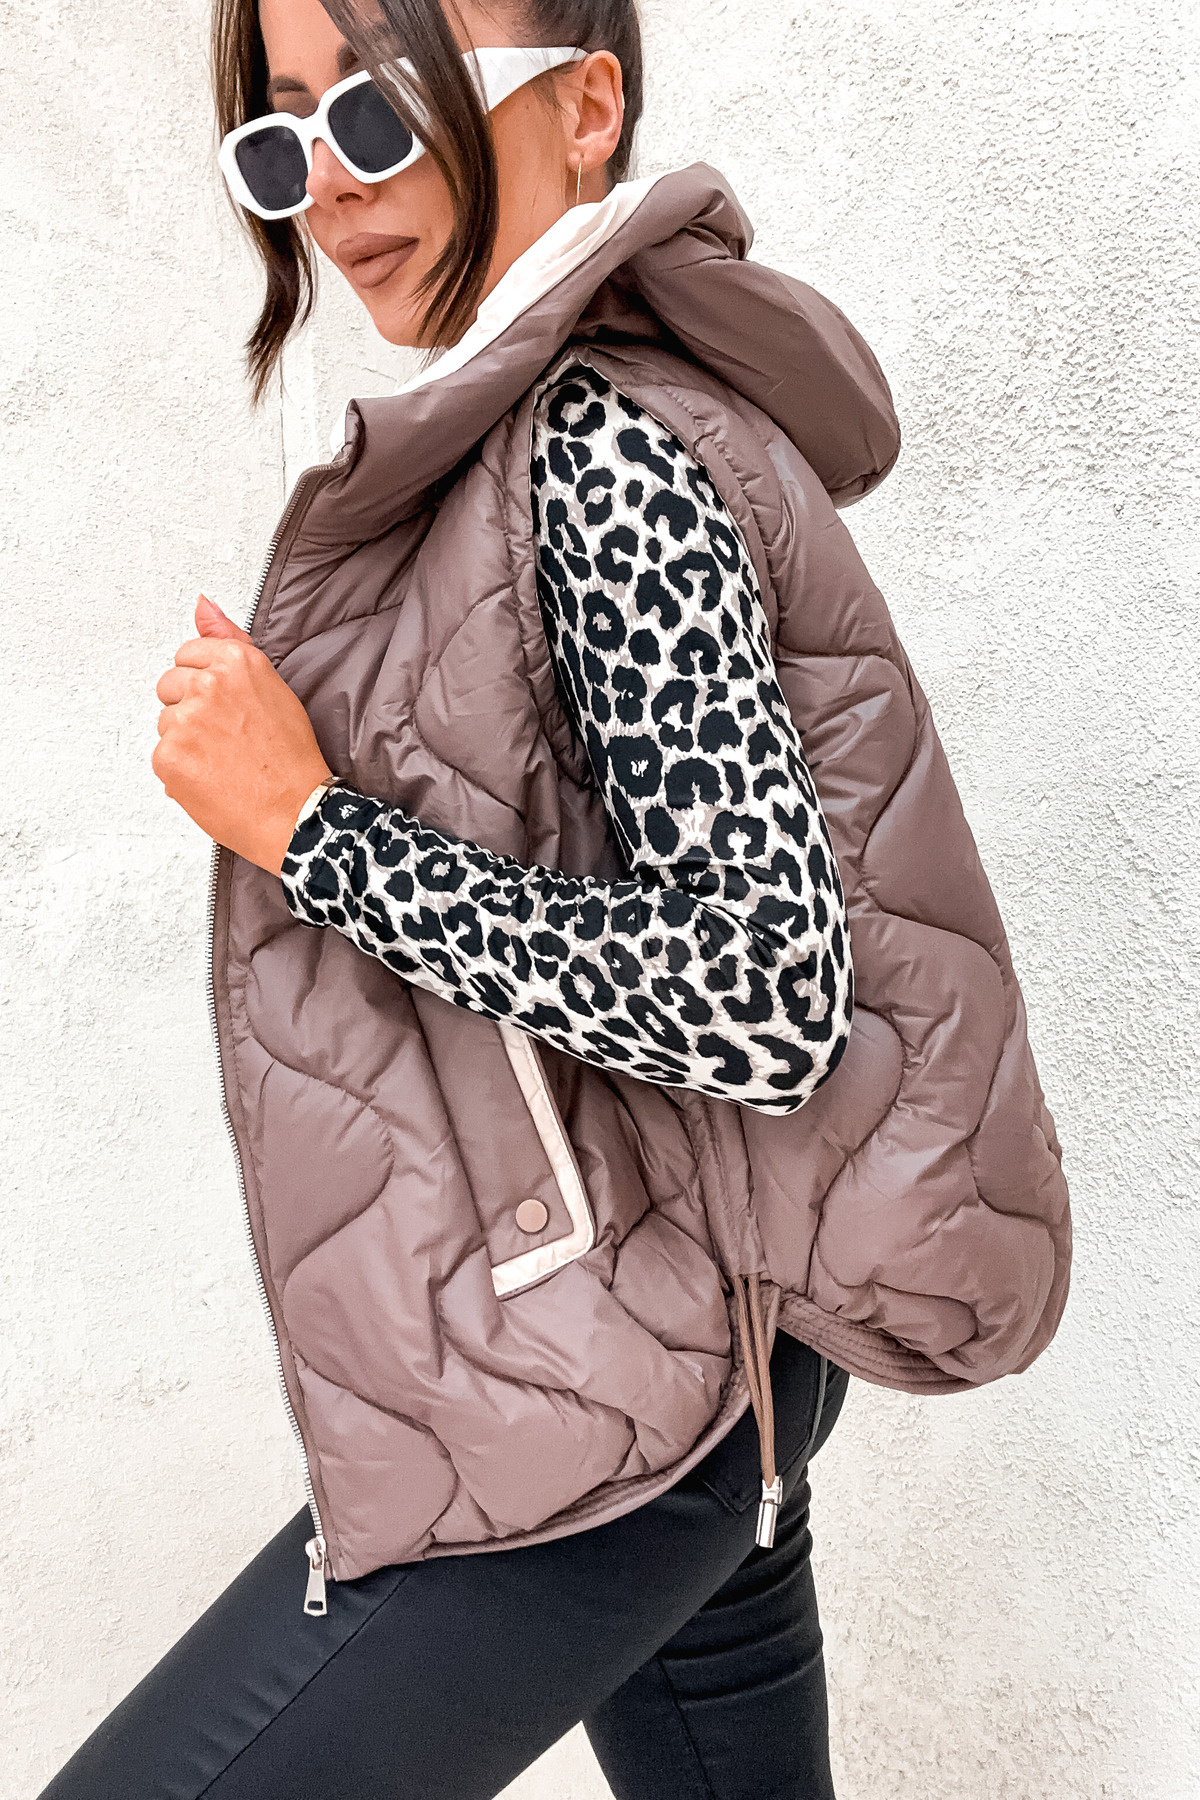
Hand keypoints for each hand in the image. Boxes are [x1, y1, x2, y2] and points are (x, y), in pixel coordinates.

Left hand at [153, 595, 332, 874]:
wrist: (296, 813)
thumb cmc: (291, 757)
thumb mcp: (270, 685)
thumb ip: (229, 639)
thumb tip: (201, 603)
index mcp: (235, 661)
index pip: (188, 655)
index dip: (207, 684)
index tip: (227, 707)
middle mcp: (208, 684)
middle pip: (170, 685)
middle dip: (190, 708)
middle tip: (227, 736)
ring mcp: (184, 721)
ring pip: (166, 721)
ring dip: (186, 740)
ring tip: (224, 760)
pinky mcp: (168, 756)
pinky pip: (162, 754)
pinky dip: (182, 769)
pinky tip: (213, 778)